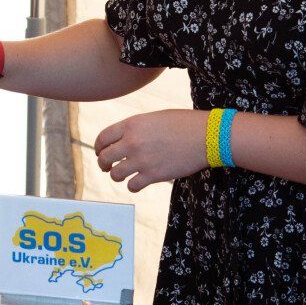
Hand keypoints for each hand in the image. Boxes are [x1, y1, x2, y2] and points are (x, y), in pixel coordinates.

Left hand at [93, 110, 209, 191]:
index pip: (103, 138)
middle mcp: (132, 142)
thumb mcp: (155, 118)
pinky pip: (132, 186)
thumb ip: (136, 128)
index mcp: (132, 124)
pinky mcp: (153, 175)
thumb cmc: (184, 124)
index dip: (99, 148)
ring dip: (117, 176)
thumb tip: (123, 140)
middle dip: (103, 164)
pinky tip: (138, 183)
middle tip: (108, 167)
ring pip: (115, 174)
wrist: (206, 136)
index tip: (101, 152)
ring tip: (124, 175)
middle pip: (105, 158)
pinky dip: (133, 186)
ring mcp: (142, 160)